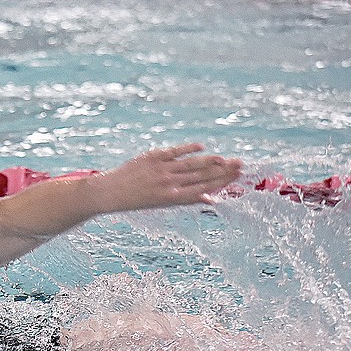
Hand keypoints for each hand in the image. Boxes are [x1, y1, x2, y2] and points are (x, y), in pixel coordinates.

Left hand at [87, 143, 242, 213]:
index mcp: (171, 198)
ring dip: (211, 161)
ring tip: (228, 159)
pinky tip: (202, 147)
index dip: (221, 184)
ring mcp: (160, 170)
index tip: (236, 178)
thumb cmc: (138, 199)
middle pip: (201, 177)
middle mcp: (168, 184)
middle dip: (223, 172)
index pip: (202, 190)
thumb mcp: (162, 204)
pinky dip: (188, 149)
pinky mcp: (152, 157)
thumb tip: (210, 200)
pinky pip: (174, 152)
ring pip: (191, 165)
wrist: (109, 192)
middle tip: (241, 166)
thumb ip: (186, 199)